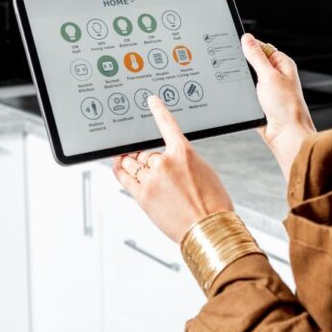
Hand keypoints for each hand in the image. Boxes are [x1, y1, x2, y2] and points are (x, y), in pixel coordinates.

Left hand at [112, 95, 233, 243]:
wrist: (209, 230)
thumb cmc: (213, 206)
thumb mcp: (205, 173)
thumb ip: (184, 162)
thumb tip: (168, 162)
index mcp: (183, 153)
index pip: (167, 125)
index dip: (158, 111)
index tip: (151, 101)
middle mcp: (164, 163)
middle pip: (147, 152)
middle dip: (150, 158)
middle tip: (158, 171)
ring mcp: (151, 179)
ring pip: (135, 162)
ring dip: (135, 163)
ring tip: (139, 169)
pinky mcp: (142, 195)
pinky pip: (123, 176)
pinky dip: (119, 167)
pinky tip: (118, 164)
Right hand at [241, 32, 314, 181]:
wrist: (286, 134)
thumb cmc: (286, 107)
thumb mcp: (268, 76)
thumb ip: (256, 56)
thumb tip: (247, 39)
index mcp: (282, 64)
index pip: (262, 47)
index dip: (248, 45)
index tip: (234, 44)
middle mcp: (275, 75)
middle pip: (252, 62)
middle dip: (242, 65)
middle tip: (233, 66)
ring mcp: (266, 89)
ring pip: (246, 78)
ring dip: (241, 82)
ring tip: (241, 85)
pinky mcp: (259, 101)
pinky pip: (245, 93)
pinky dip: (241, 94)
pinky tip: (239, 95)